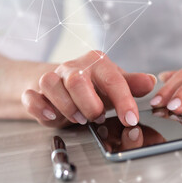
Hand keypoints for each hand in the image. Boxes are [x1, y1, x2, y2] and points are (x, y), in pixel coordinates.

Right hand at [22, 50, 156, 127]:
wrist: (63, 86)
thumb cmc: (93, 87)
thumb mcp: (114, 85)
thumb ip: (131, 85)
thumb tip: (150, 81)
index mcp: (96, 63)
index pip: (112, 79)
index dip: (123, 101)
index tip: (130, 119)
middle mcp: (72, 68)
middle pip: (76, 79)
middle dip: (89, 104)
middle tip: (96, 117)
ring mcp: (52, 78)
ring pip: (50, 83)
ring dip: (65, 105)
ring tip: (77, 118)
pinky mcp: (36, 92)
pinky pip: (31, 95)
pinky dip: (38, 106)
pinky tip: (51, 115)